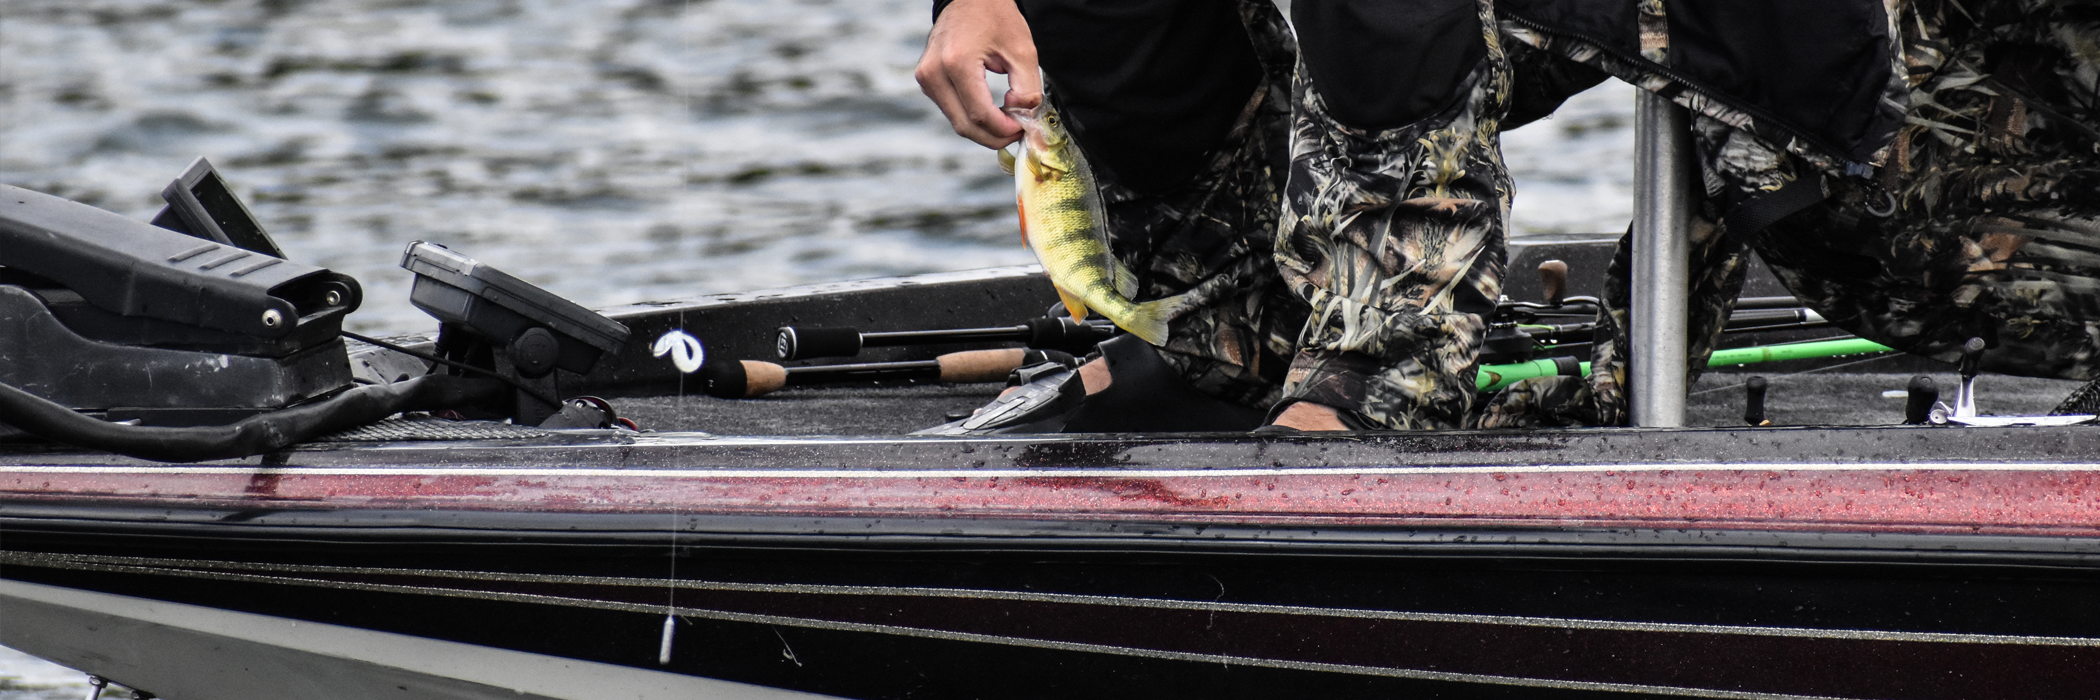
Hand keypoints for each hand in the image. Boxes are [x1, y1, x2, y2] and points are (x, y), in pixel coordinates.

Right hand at [915, 0, 1041, 148]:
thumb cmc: (995, 16)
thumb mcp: (1022, 50)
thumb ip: (1027, 89)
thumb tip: (1020, 116)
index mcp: (956, 62)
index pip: (980, 114)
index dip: (1004, 130)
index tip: (1022, 129)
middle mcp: (934, 72)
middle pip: (964, 125)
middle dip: (994, 136)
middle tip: (1017, 133)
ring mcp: (927, 77)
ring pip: (957, 122)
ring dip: (984, 130)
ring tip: (1007, 122)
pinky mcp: (927, 80)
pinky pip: (951, 110)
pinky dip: (972, 118)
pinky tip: (992, 113)